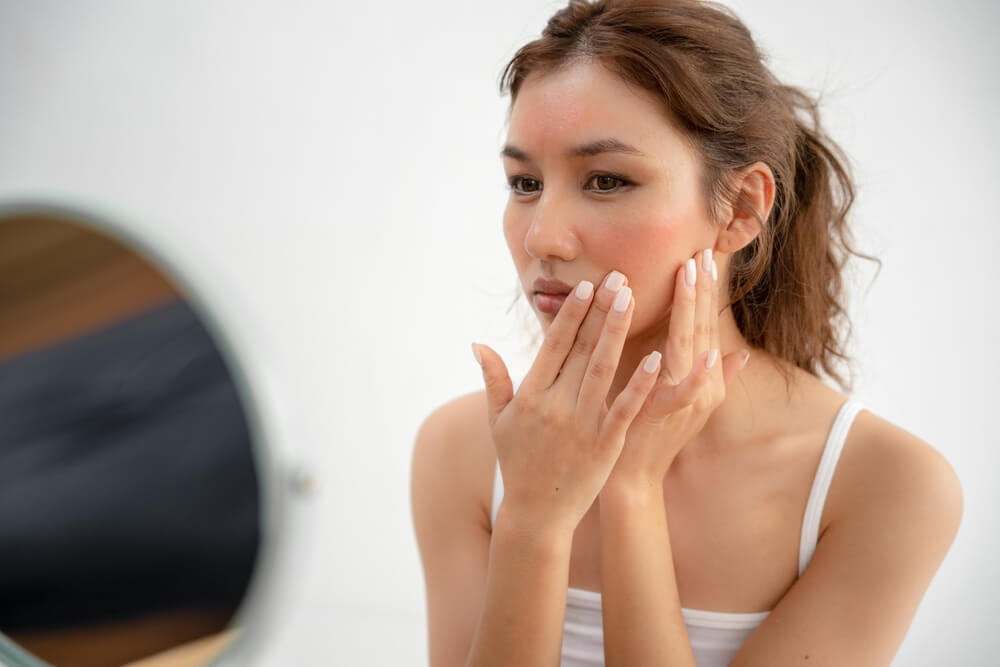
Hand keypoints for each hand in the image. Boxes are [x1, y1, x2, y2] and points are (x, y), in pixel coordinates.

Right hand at [472, 271, 661, 535]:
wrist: (536, 514)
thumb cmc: (517, 462)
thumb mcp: (498, 420)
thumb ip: (494, 379)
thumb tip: (478, 343)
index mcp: (531, 396)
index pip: (553, 345)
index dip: (571, 314)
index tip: (586, 287)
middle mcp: (555, 406)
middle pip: (581, 350)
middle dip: (601, 312)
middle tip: (619, 278)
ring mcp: (581, 425)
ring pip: (603, 370)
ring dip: (617, 333)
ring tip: (632, 300)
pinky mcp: (605, 444)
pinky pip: (624, 408)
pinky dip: (639, 384)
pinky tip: (655, 358)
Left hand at [606, 249, 749, 488]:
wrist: (632, 477)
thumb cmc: (650, 435)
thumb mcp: (685, 402)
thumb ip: (714, 376)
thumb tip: (739, 353)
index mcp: (701, 377)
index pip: (702, 324)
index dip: (703, 291)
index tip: (703, 256)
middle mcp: (700, 385)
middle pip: (700, 327)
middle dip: (700, 289)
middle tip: (700, 251)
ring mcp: (687, 400)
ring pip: (691, 345)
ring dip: (692, 310)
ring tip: (689, 274)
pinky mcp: (668, 415)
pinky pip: (684, 391)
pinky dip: (696, 374)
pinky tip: (704, 352)